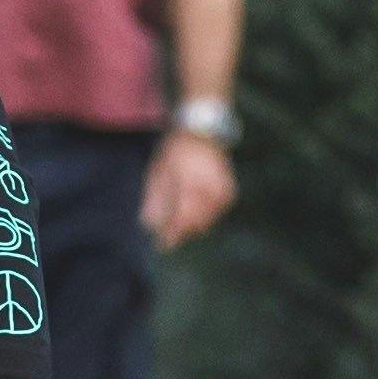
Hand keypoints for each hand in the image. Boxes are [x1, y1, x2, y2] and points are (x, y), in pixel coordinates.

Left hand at [144, 128, 235, 248]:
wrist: (201, 134)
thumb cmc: (175, 153)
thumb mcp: (159, 173)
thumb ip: (155, 201)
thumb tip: (149, 226)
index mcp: (191, 185)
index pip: (182, 219)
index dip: (172, 235)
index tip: (162, 245)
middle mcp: (210, 190)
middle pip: (195, 225)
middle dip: (180, 232)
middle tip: (168, 235)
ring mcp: (222, 193)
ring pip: (206, 222)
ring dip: (191, 226)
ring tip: (178, 222)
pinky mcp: (228, 194)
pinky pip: (214, 214)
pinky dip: (203, 216)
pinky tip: (192, 210)